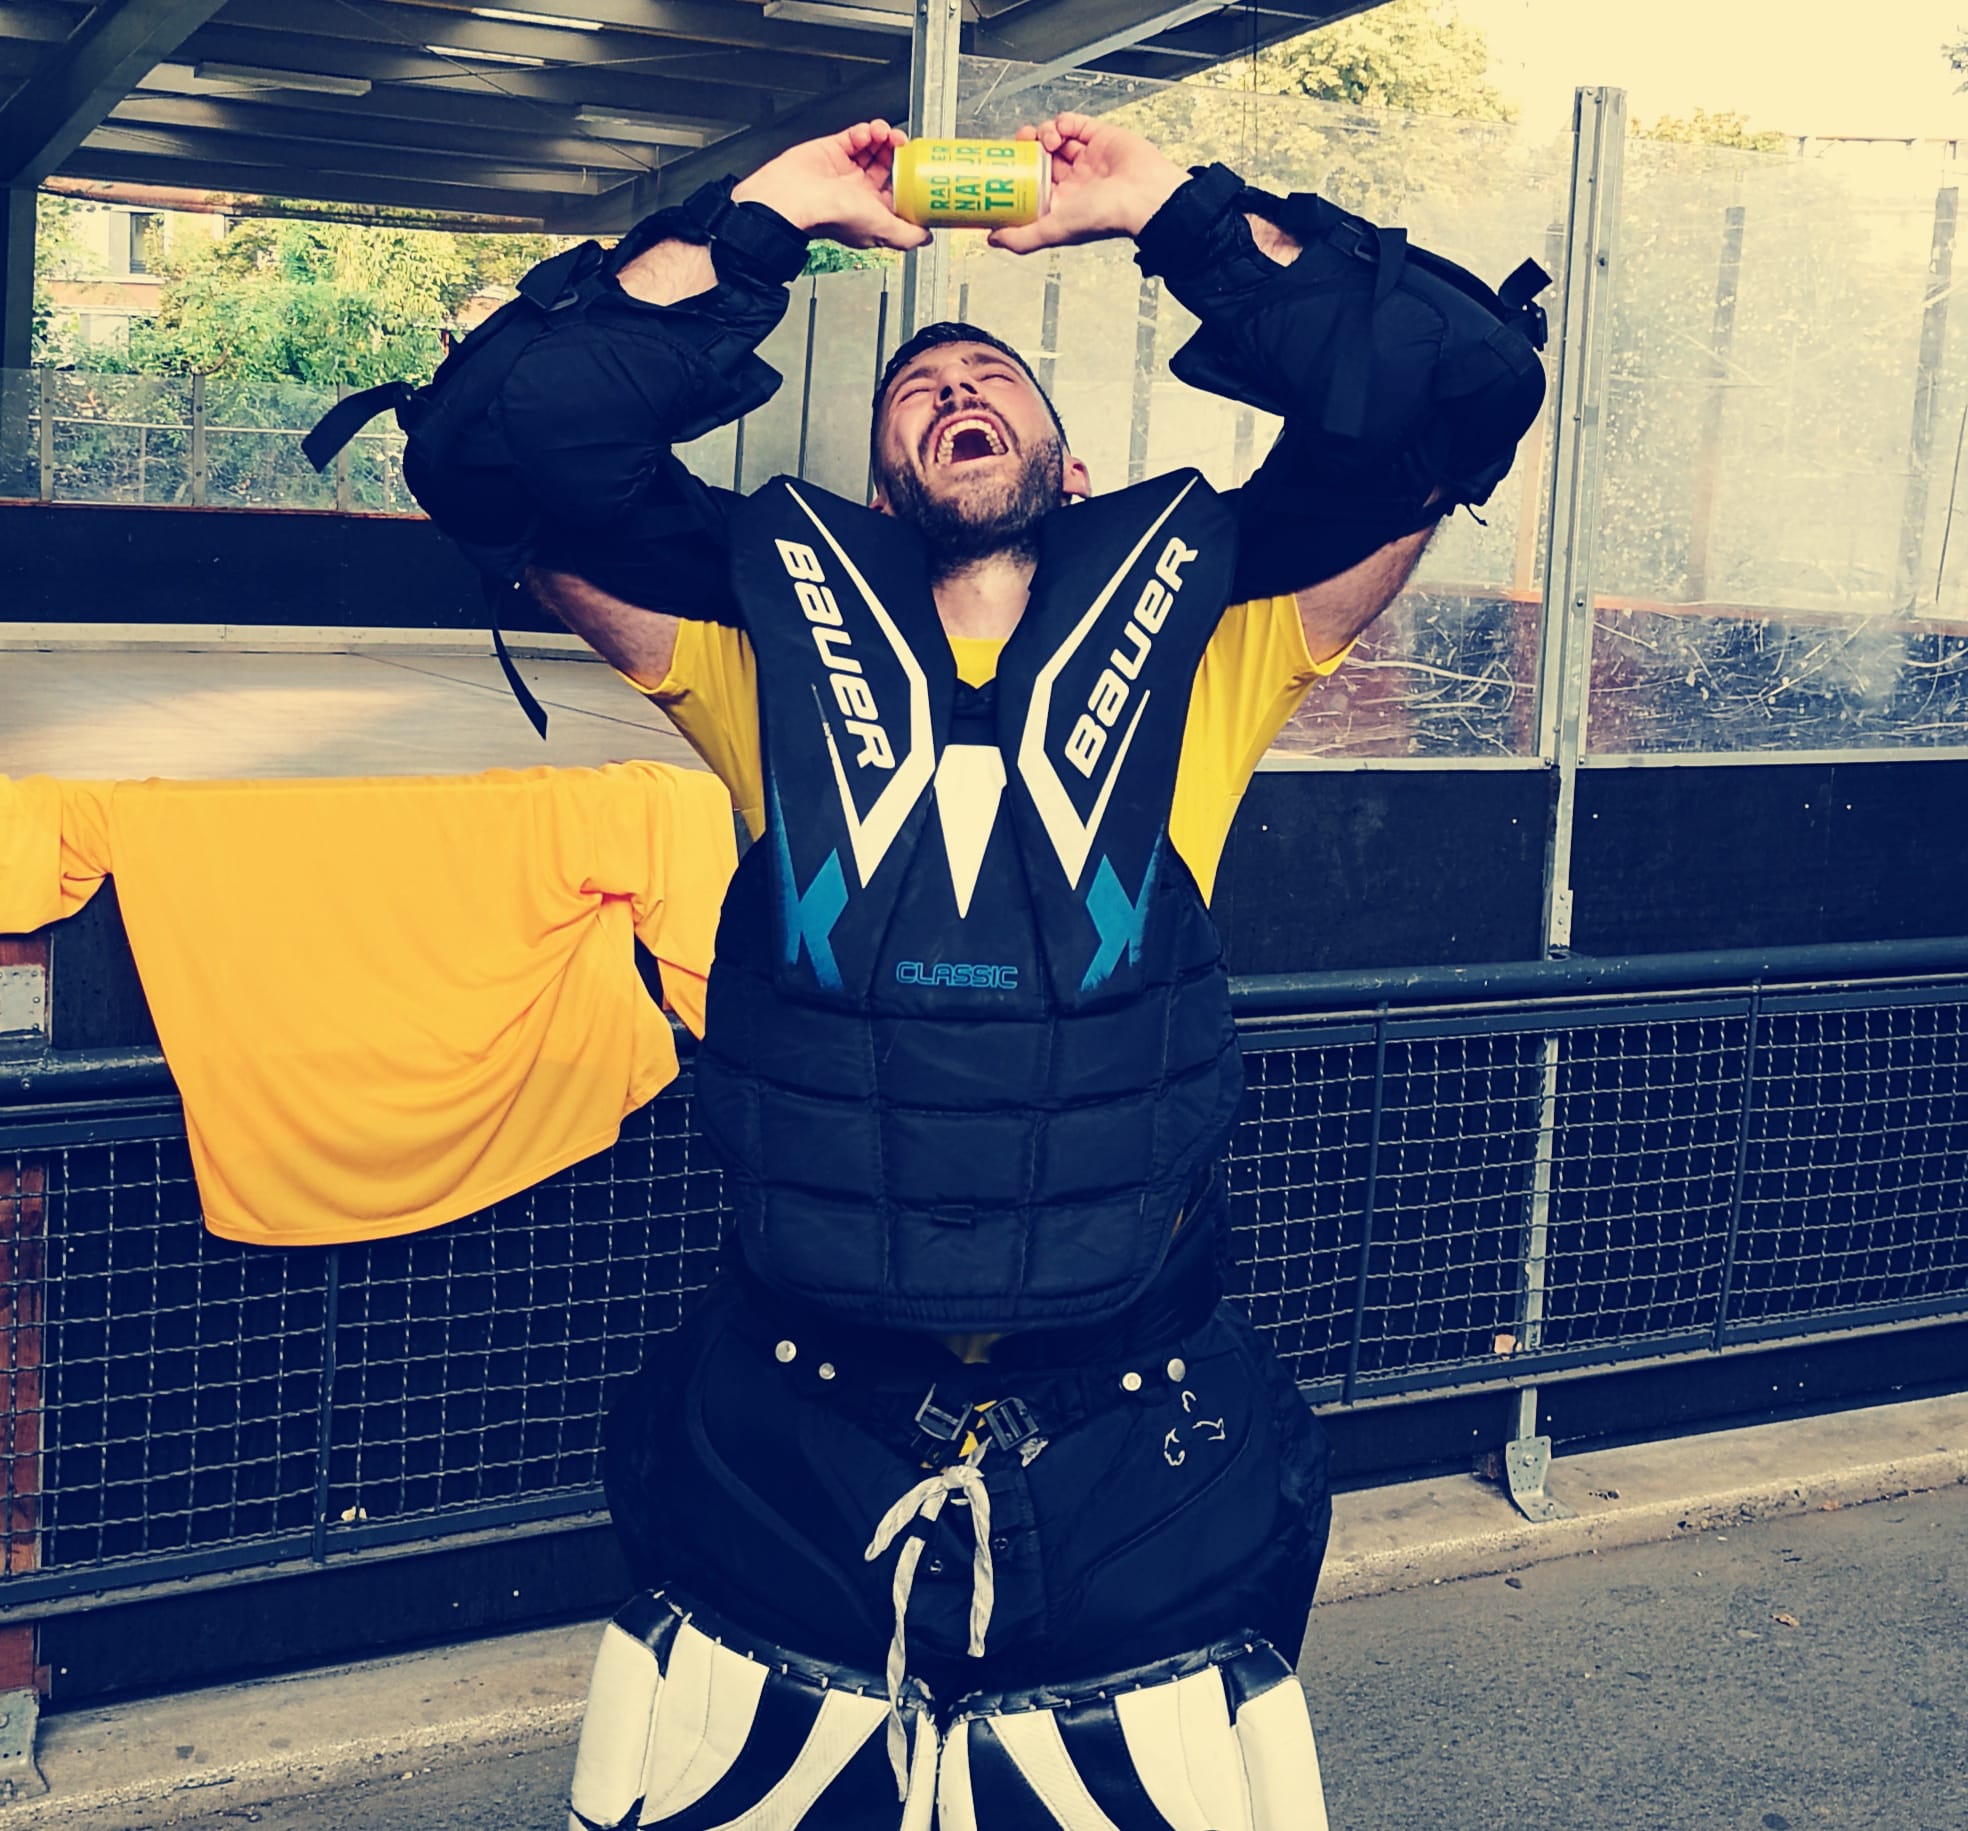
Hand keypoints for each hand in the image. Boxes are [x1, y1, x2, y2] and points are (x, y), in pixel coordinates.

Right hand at [733, 121, 931, 250]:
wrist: (795, 197)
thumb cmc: (832, 216)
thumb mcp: (882, 230)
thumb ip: (908, 235)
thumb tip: (927, 236)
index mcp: (872, 211)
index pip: (899, 192)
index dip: (911, 179)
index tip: (922, 167)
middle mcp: (859, 191)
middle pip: (889, 166)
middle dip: (899, 153)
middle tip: (904, 144)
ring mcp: (846, 170)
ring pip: (874, 148)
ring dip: (884, 137)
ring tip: (887, 135)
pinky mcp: (833, 149)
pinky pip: (855, 135)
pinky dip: (865, 131)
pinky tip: (867, 133)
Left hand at [985, 113, 1186, 254]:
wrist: (1142, 195)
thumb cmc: (1105, 217)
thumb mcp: (1054, 230)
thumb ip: (1022, 238)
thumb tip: (993, 239)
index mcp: (1062, 203)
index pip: (1031, 184)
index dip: (1016, 173)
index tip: (1003, 166)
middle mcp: (1074, 180)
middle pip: (1040, 157)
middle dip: (1026, 148)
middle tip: (1019, 144)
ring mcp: (1086, 158)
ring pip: (1055, 138)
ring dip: (1044, 134)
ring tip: (1047, 141)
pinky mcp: (1099, 136)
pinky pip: (1075, 123)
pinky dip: (1063, 123)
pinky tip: (1061, 131)